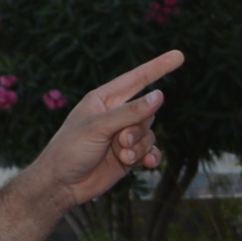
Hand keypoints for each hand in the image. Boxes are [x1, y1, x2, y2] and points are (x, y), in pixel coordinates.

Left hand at [29, 53, 177, 207]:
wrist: (61, 184)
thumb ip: (131, 112)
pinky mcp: (128, 156)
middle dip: (138, 129)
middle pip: (147, 112)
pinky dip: (150, 157)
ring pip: (150, 134)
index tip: (180, 56)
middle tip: (121, 142)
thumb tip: (160, 95)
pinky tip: (147, 165)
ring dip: (140, 147)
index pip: (137, 79)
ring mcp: (123, 136)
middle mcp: (115, 115)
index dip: (158, 67)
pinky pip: (150, 151)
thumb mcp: (99, 127)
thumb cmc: (70, 149)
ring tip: (122, 156)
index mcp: (104, 99)